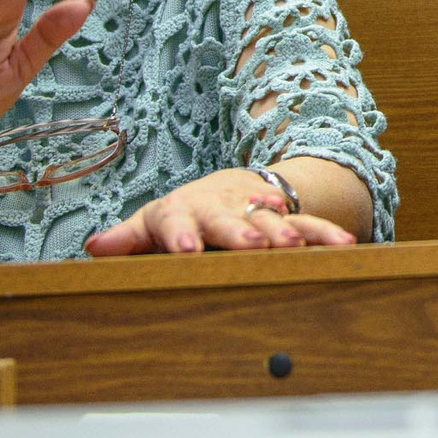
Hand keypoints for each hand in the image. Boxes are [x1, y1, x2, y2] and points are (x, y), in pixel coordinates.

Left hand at [84, 168, 358, 254]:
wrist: (230, 187)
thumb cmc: (185, 216)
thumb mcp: (152, 223)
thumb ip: (128, 238)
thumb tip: (94, 247)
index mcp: (182, 211)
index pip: (177, 219)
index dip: (182, 234)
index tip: (185, 251)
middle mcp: (220, 208)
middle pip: (228, 219)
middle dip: (240, 231)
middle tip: (252, 245)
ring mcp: (256, 211)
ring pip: (271, 220)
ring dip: (284, 232)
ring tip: (294, 247)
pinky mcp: (286, 217)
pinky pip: (310, 225)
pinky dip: (326, 234)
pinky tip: (343, 247)